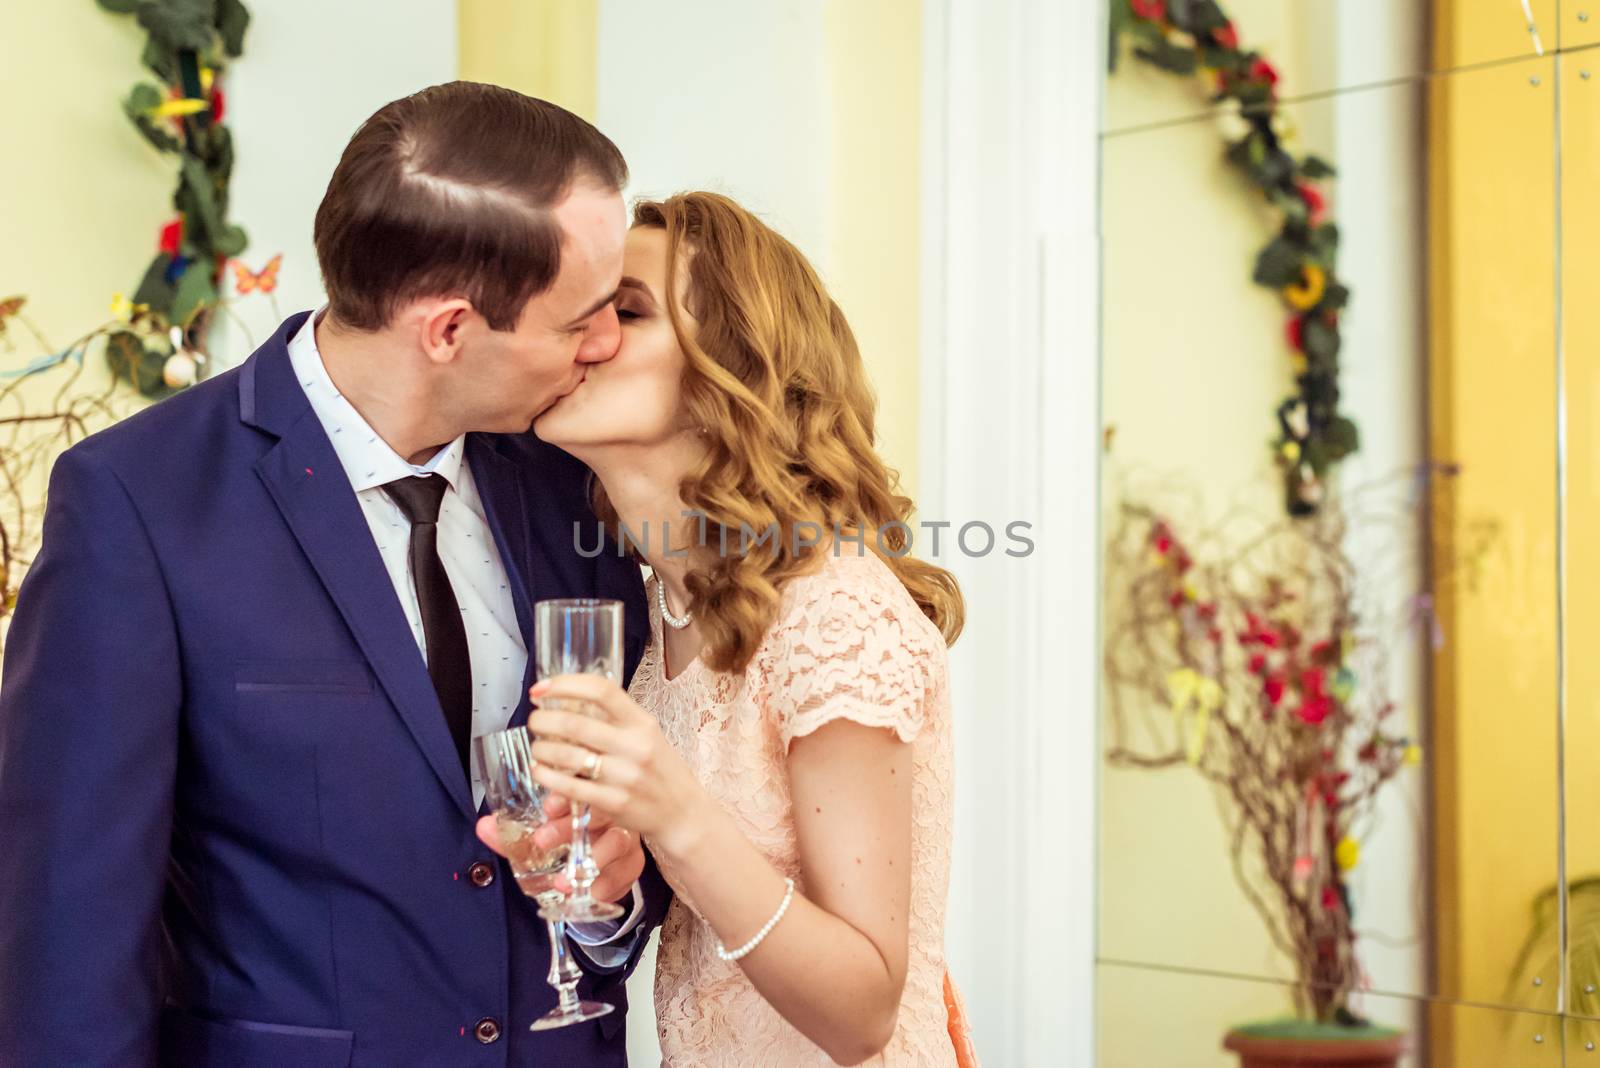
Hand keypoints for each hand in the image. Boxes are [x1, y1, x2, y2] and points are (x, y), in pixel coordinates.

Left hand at [474, 808, 643, 904]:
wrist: (597, 872)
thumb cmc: (569, 845)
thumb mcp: (539, 840)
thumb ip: (512, 838)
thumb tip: (483, 827)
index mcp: (587, 801)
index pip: (579, 789)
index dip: (563, 797)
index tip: (545, 807)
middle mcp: (609, 815)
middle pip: (598, 812)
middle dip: (569, 827)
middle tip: (542, 841)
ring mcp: (626, 839)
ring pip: (618, 841)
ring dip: (591, 859)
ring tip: (564, 880)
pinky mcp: (632, 866)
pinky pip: (627, 872)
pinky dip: (608, 884)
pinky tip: (590, 893)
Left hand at [524, 674, 707, 857]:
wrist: (683, 813)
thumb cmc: (661, 770)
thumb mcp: (648, 734)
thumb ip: (617, 718)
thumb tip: (571, 698)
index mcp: (642, 723)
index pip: (601, 691)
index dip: (565, 684)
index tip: (541, 688)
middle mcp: (635, 746)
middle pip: (575, 723)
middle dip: (543, 719)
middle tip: (535, 720)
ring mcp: (625, 776)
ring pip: (567, 756)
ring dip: (542, 749)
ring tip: (538, 748)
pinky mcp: (615, 803)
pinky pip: (570, 787)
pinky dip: (547, 777)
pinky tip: (540, 771)